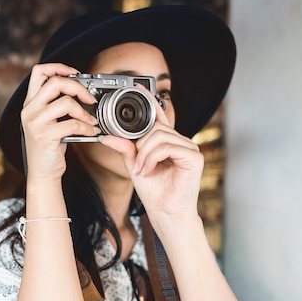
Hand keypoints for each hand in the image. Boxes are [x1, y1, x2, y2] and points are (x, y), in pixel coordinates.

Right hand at [21, 63, 99, 180]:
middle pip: (55, 82)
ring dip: (84, 111)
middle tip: (89, 98)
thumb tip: (81, 89)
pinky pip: (72, 124)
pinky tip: (91, 131)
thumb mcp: (48, 121)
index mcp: (30, 103)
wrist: (42, 172)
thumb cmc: (49, 146)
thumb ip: (56, 103)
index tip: (75, 73)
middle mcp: (29, 110)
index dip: (59, 67)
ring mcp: (35, 122)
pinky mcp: (44, 136)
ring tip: (91, 120)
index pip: (39, 72)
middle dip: (78, 87)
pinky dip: (86, 127)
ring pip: (66, 102)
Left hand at [99, 86, 203, 232]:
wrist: (165, 212)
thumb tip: (107, 136)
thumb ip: (125, 148)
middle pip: (156, 127)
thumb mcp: (134, 165)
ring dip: (145, 154)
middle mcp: (180, 141)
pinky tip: (150, 170)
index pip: (159, 115)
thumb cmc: (153, 191)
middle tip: (137, 165)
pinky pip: (167, 146)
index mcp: (167, 141)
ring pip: (159, 135)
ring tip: (143, 170)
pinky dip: (153, 157)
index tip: (138, 88)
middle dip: (140, 145)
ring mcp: (189, 147)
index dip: (150, 100)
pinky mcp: (194, 156)